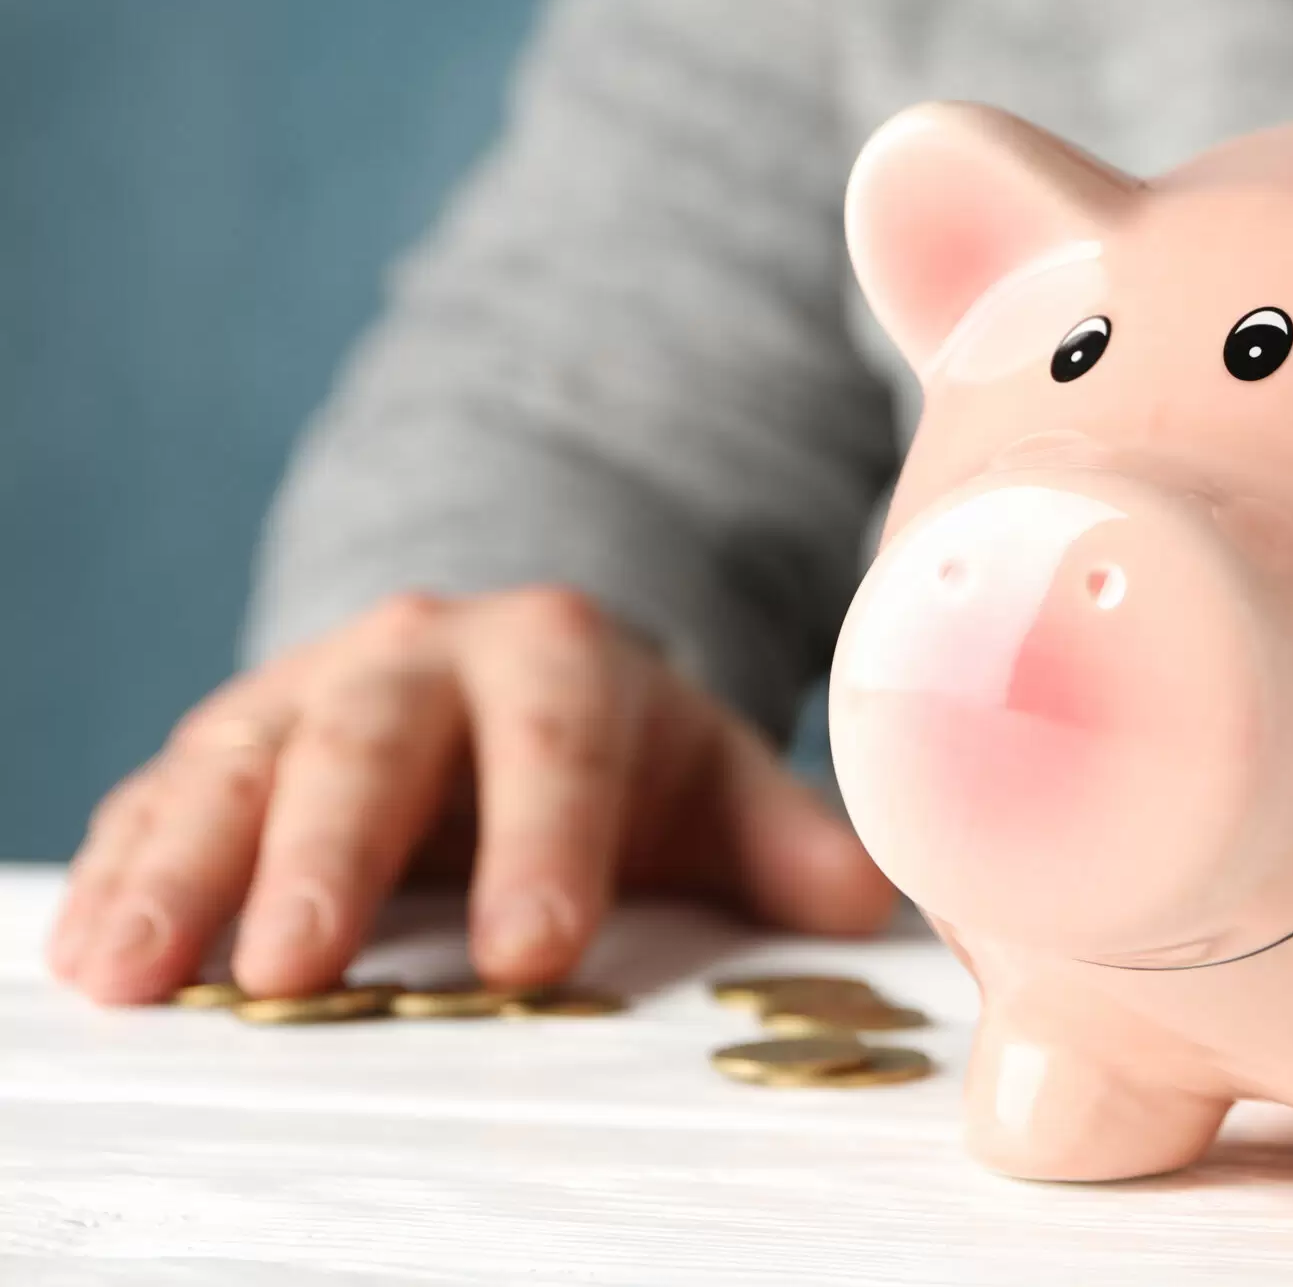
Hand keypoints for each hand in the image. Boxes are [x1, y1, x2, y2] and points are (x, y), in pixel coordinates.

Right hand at [48, 587, 894, 1003]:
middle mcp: (420, 654)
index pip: (559, 746)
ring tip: (137, 972)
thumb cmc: (613, 747)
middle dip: (333, 855)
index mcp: (559, 654)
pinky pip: (157, 799)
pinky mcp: (224, 744)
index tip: (531, 954)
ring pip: (239, 768)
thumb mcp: (705, 776)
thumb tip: (867, 901)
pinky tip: (90, 953)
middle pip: (374, 744)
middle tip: (302, 966)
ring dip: (186, 869)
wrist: (508, 670)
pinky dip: (120, 871)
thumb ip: (782, 837)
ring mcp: (306, 692)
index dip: (544, 846)